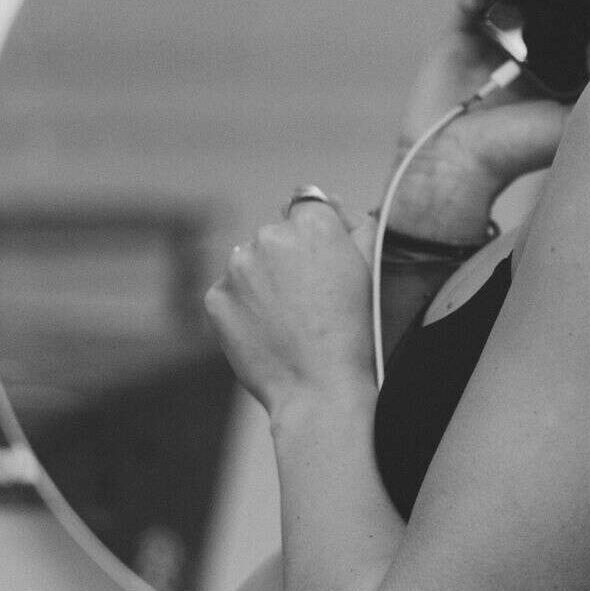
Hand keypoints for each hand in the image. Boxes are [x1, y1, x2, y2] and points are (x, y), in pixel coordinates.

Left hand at [204, 195, 377, 412]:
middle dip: (287, 258)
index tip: (321, 261)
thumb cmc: (357, 331)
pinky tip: (267, 330)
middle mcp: (270, 235)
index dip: (315, 233)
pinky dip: (243, 306)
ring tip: (288, 319)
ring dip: (262, 280)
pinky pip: (229, 292)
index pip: (307, 204)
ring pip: (249, 262)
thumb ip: (356, 222)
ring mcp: (237, 266)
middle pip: (275, 235)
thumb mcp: (373, 267)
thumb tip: (331, 202)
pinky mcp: (216, 297)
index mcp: (313, 222)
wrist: (320, 388)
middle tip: (309, 300)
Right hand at [386, 0, 589, 239]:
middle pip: (545, 7)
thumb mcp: (574, 119)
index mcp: (559, 76)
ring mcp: (493, 47)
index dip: (584, 6)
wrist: (455, 163)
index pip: (580, 30)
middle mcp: (528, 59)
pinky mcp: (458, 41)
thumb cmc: (517, 150)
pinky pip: (470, 5)